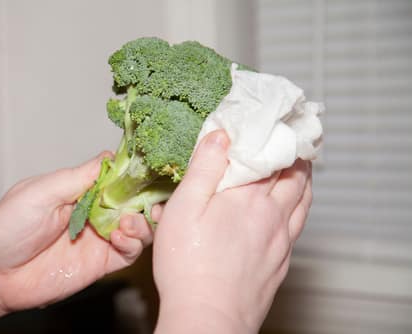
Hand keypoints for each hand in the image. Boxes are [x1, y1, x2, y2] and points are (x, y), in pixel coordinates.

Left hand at [0, 152, 152, 315]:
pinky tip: (118, 237)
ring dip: (143, 222)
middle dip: (146, 198)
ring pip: (139, 227)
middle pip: (135, 201)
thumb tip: (110, 157)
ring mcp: (100, 238)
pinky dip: (133, 243)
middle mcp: (96, 212)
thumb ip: (78, 177)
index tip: (147, 170)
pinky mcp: (102, 263)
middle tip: (151, 199)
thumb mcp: (41, 191)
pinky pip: (130, 252)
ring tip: (128, 221)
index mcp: (81, 190)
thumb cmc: (8, 226)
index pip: (118, 177)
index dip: (134, 174)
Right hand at [153, 131, 311, 332]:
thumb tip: (221, 135)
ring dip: (304, 178)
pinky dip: (301, 206)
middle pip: (294, 175)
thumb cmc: (188, 264)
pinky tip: (293, 207)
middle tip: (293, 138)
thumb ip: (205, 168)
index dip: (275, 135)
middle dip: (295, 153)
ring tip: (301, 166)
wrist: (208, 316)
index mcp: (248, 198)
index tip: (276, 120)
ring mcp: (280, 240)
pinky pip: (299, 225)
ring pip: (302, 200)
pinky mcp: (280, 262)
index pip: (271, 156)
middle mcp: (272, 216)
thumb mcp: (184, 208)